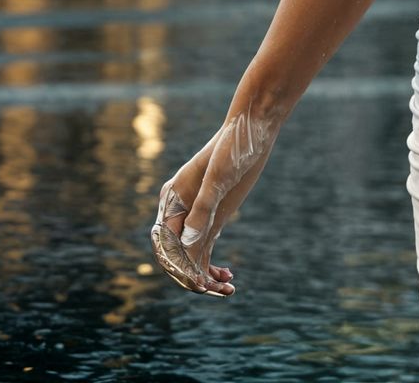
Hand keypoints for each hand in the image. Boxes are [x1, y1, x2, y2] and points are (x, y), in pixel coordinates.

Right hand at [150, 108, 278, 295]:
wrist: (253, 128)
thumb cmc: (233, 147)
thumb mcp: (219, 177)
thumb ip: (203, 208)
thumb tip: (187, 243)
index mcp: (171, 198)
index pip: (165, 243)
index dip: (177, 266)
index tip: (196, 283)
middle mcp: (178, 210)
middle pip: (176, 254)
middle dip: (192, 277)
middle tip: (215, 290)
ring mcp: (195, 215)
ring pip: (191, 257)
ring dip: (204, 278)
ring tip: (227, 289)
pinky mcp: (211, 217)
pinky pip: (204, 250)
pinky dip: (212, 267)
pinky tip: (228, 276)